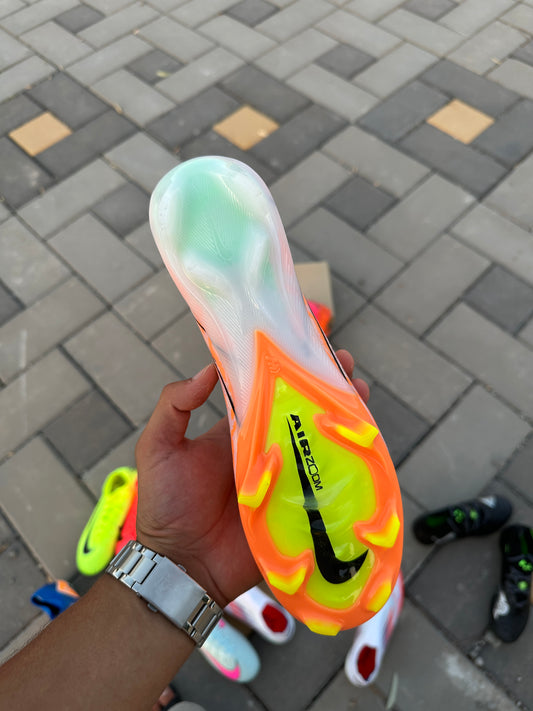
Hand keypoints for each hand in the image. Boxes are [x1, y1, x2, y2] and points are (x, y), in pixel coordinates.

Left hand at [135, 350, 368, 606]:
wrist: (181, 564)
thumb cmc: (165, 505)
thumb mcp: (159, 447)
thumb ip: (174, 406)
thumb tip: (208, 369)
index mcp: (237, 432)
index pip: (267, 393)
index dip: (287, 370)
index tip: (307, 347)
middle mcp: (265, 450)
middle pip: (301, 413)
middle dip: (326, 388)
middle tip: (346, 366)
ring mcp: (285, 479)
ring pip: (320, 443)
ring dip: (342, 419)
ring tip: (361, 394)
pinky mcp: (298, 508)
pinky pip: (326, 484)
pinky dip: (348, 466)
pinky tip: (364, 445)